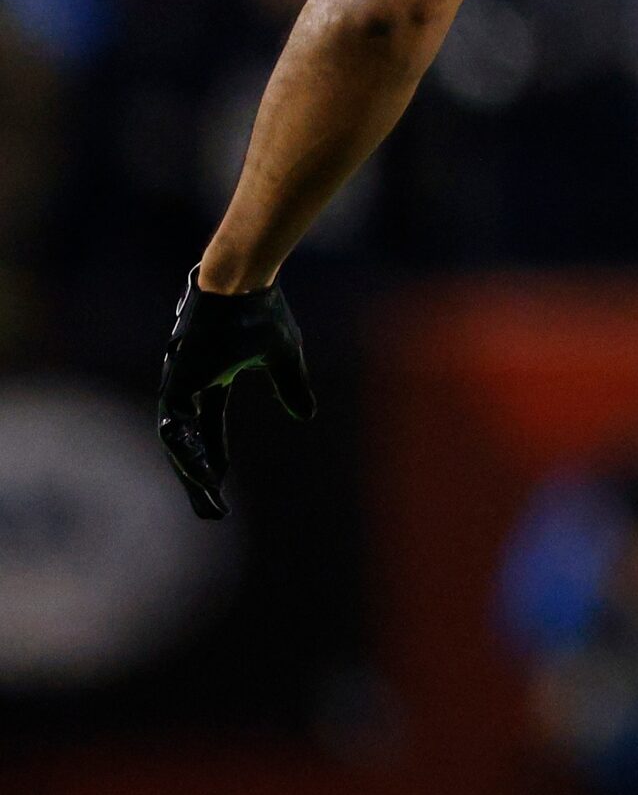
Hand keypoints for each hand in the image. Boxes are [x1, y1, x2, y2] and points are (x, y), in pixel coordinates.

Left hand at [158, 268, 315, 519]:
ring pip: (178, 441)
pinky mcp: (176, 383)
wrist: (242, 284)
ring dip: (192, 472)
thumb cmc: (262, 310)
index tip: (220, 483)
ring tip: (208, 499)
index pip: (208, 426)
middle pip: (190, 440)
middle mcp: (192, 383)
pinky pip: (175, 430)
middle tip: (211, 510)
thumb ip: (291, 387)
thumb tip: (306, 416)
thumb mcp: (283, 357)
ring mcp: (180, 383)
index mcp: (213, 376)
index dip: (215, 453)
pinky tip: (203, 476)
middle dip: (200, 475)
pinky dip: (189, 454)